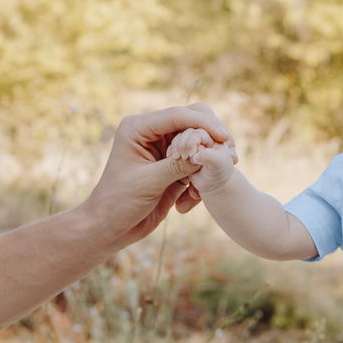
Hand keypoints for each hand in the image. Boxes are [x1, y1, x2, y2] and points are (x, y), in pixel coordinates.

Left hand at [85, 104, 232, 246]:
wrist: (112, 226)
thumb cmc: (120, 203)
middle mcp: (150, 132)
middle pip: (189, 121)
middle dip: (210, 133)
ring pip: (195, 138)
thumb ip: (177, 166)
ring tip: (230, 161)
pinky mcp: (171, 163)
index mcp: (137, 128)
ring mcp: (162, 147)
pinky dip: (204, 167)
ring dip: (210, 151)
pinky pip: (194, 157)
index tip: (224, 136)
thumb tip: (206, 153)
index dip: (203, 123)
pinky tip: (213, 179)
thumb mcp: (149, 183)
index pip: (176, 116)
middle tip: (230, 149)